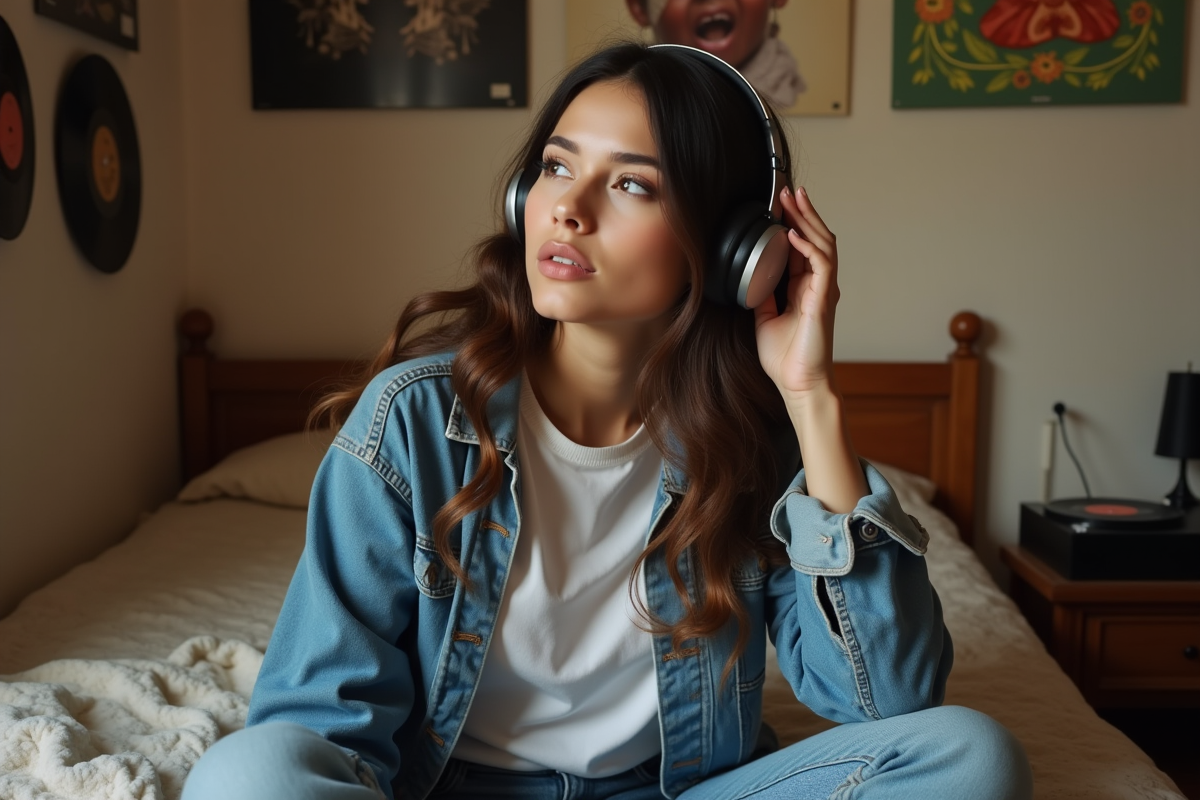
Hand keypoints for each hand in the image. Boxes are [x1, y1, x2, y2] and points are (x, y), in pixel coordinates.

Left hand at [753, 186, 840, 404]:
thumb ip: (761, 293)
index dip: (791, 223)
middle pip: (815, 238)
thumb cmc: (784, 357)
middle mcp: (817, 285)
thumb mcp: (763, 317)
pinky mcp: (824, 299)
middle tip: (788, 191)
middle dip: (802, 212)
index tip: (777, 204)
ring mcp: (823, 290)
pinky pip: (821, 265)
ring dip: (808, 221)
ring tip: (794, 201)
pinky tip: (793, 235)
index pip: (801, 246)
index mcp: (803, 287)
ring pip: (823, 244)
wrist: (797, 383)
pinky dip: (808, 247)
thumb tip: (749, 274)